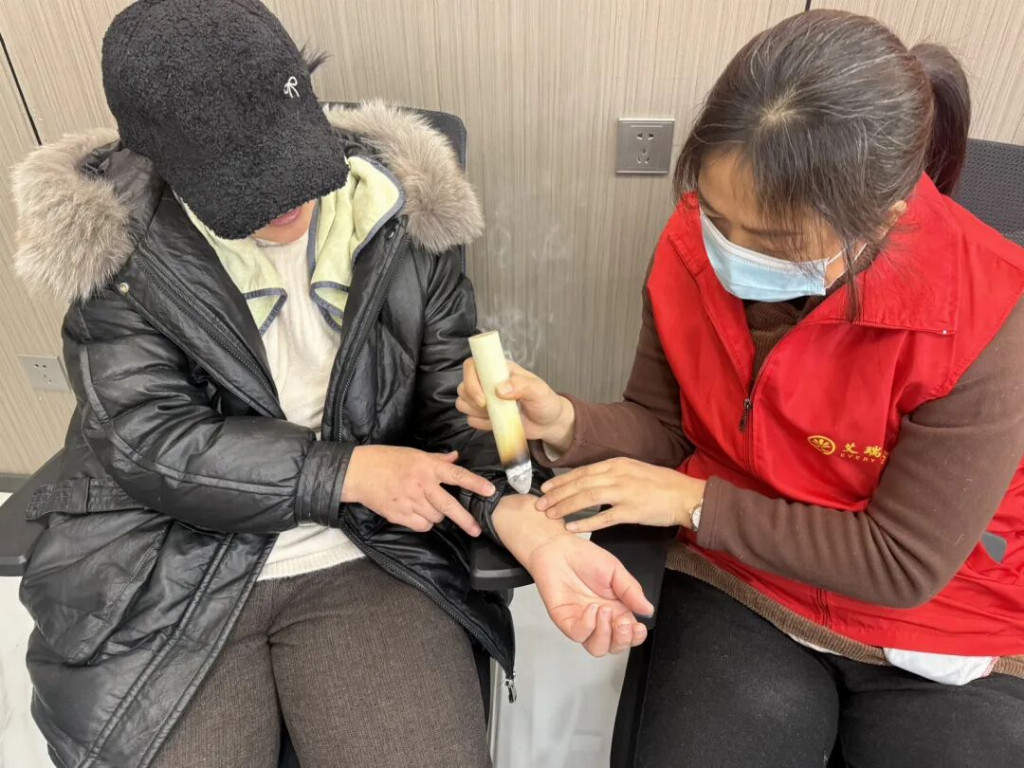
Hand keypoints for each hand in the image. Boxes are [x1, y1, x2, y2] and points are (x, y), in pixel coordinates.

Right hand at [341, 446, 493, 536]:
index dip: (475, 484)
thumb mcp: (414, 454)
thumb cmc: (387, 460)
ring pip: (435, 517)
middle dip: (465, 519)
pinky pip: (421, 525)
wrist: (360, 473)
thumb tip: (456, 457)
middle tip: (476, 530)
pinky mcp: (400, 514)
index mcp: (427, 467)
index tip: (490, 491)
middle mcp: (421, 484)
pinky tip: (417, 514)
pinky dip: (424, 523)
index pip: (457, 476)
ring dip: (437, 515)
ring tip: (427, 505)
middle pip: (449, 505)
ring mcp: (410, 501)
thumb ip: (437, 459)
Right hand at [456, 359, 575, 452]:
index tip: (483, 398)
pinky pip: (470, 419)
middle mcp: (487, 383)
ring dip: (475, 412)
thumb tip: (500, 389)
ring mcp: (484, 400)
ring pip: (462, 403)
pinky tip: (496, 423)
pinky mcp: (484, 416)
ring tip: (496, 415)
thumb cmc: (545, 401)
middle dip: (473, 400)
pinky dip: (480, 423)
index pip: (472, 365)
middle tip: (490, 409)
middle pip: (463, 386)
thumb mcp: (539, 390)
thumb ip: (522, 385)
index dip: (471, 379)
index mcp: (498, 370)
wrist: (549, 423)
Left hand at [529, 534, 652, 656]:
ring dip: (605, 635)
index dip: (636, 637)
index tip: (639, 628)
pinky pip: (579, 635)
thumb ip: (631, 590)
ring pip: (597, 648)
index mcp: (617, 608)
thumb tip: (648, 609)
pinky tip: (591, 608)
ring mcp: (583, 621)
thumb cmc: (584, 557)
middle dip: (623, 640)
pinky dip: (588, 625)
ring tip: (605, 611)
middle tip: (623, 623)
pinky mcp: (566, 620)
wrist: (558, 549)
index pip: (630, 633)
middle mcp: (601, 619)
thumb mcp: (615, 570)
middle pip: (615, 646)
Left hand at [537, 458, 705, 534]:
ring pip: (587, 498)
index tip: (546, 488)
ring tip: (551, 515)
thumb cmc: (661, 484)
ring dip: (565, 507)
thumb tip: (589, 481)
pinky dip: (585, 523)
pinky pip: (603, 518)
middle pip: (579, 484)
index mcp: (617, 464)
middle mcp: (617, 475)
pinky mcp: (632, 511)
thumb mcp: (633, 470)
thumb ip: (612, 474)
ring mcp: (624, 493)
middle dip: (557, 495)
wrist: (685, 495)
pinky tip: (572, 528)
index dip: (561, 480)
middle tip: (540, 504)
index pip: (582, 471)